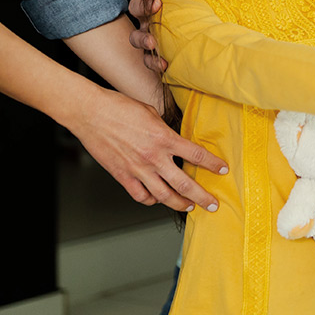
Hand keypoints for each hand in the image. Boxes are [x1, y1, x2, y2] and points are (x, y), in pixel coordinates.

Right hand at [67, 87, 227, 211]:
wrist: (91, 113)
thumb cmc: (119, 108)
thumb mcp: (152, 113)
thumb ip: (166, 130)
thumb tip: (174, 139)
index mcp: (165, 138)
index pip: (197, 155)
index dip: (213, 164)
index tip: (223, 170)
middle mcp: (154, 157)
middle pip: (185, 184)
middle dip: (203, 197)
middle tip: (213, 204)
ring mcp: (138, 169)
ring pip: (164, 196)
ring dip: (180, 204)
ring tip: (189, 206)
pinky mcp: (122, 176)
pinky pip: (141, 196)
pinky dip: (152, 200)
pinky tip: (157, 199)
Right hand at [127, 0, 197, 71]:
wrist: (200, 41)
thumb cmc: (195, 12)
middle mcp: (149, 15)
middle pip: (137, 6)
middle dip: (145, 4)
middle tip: (158, 4)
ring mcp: (148, 34)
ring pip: (135, 36)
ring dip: (142, 38)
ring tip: (153, 42)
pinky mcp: (153, 55)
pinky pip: (147, 60)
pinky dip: (153, 62)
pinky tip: (164, 64)